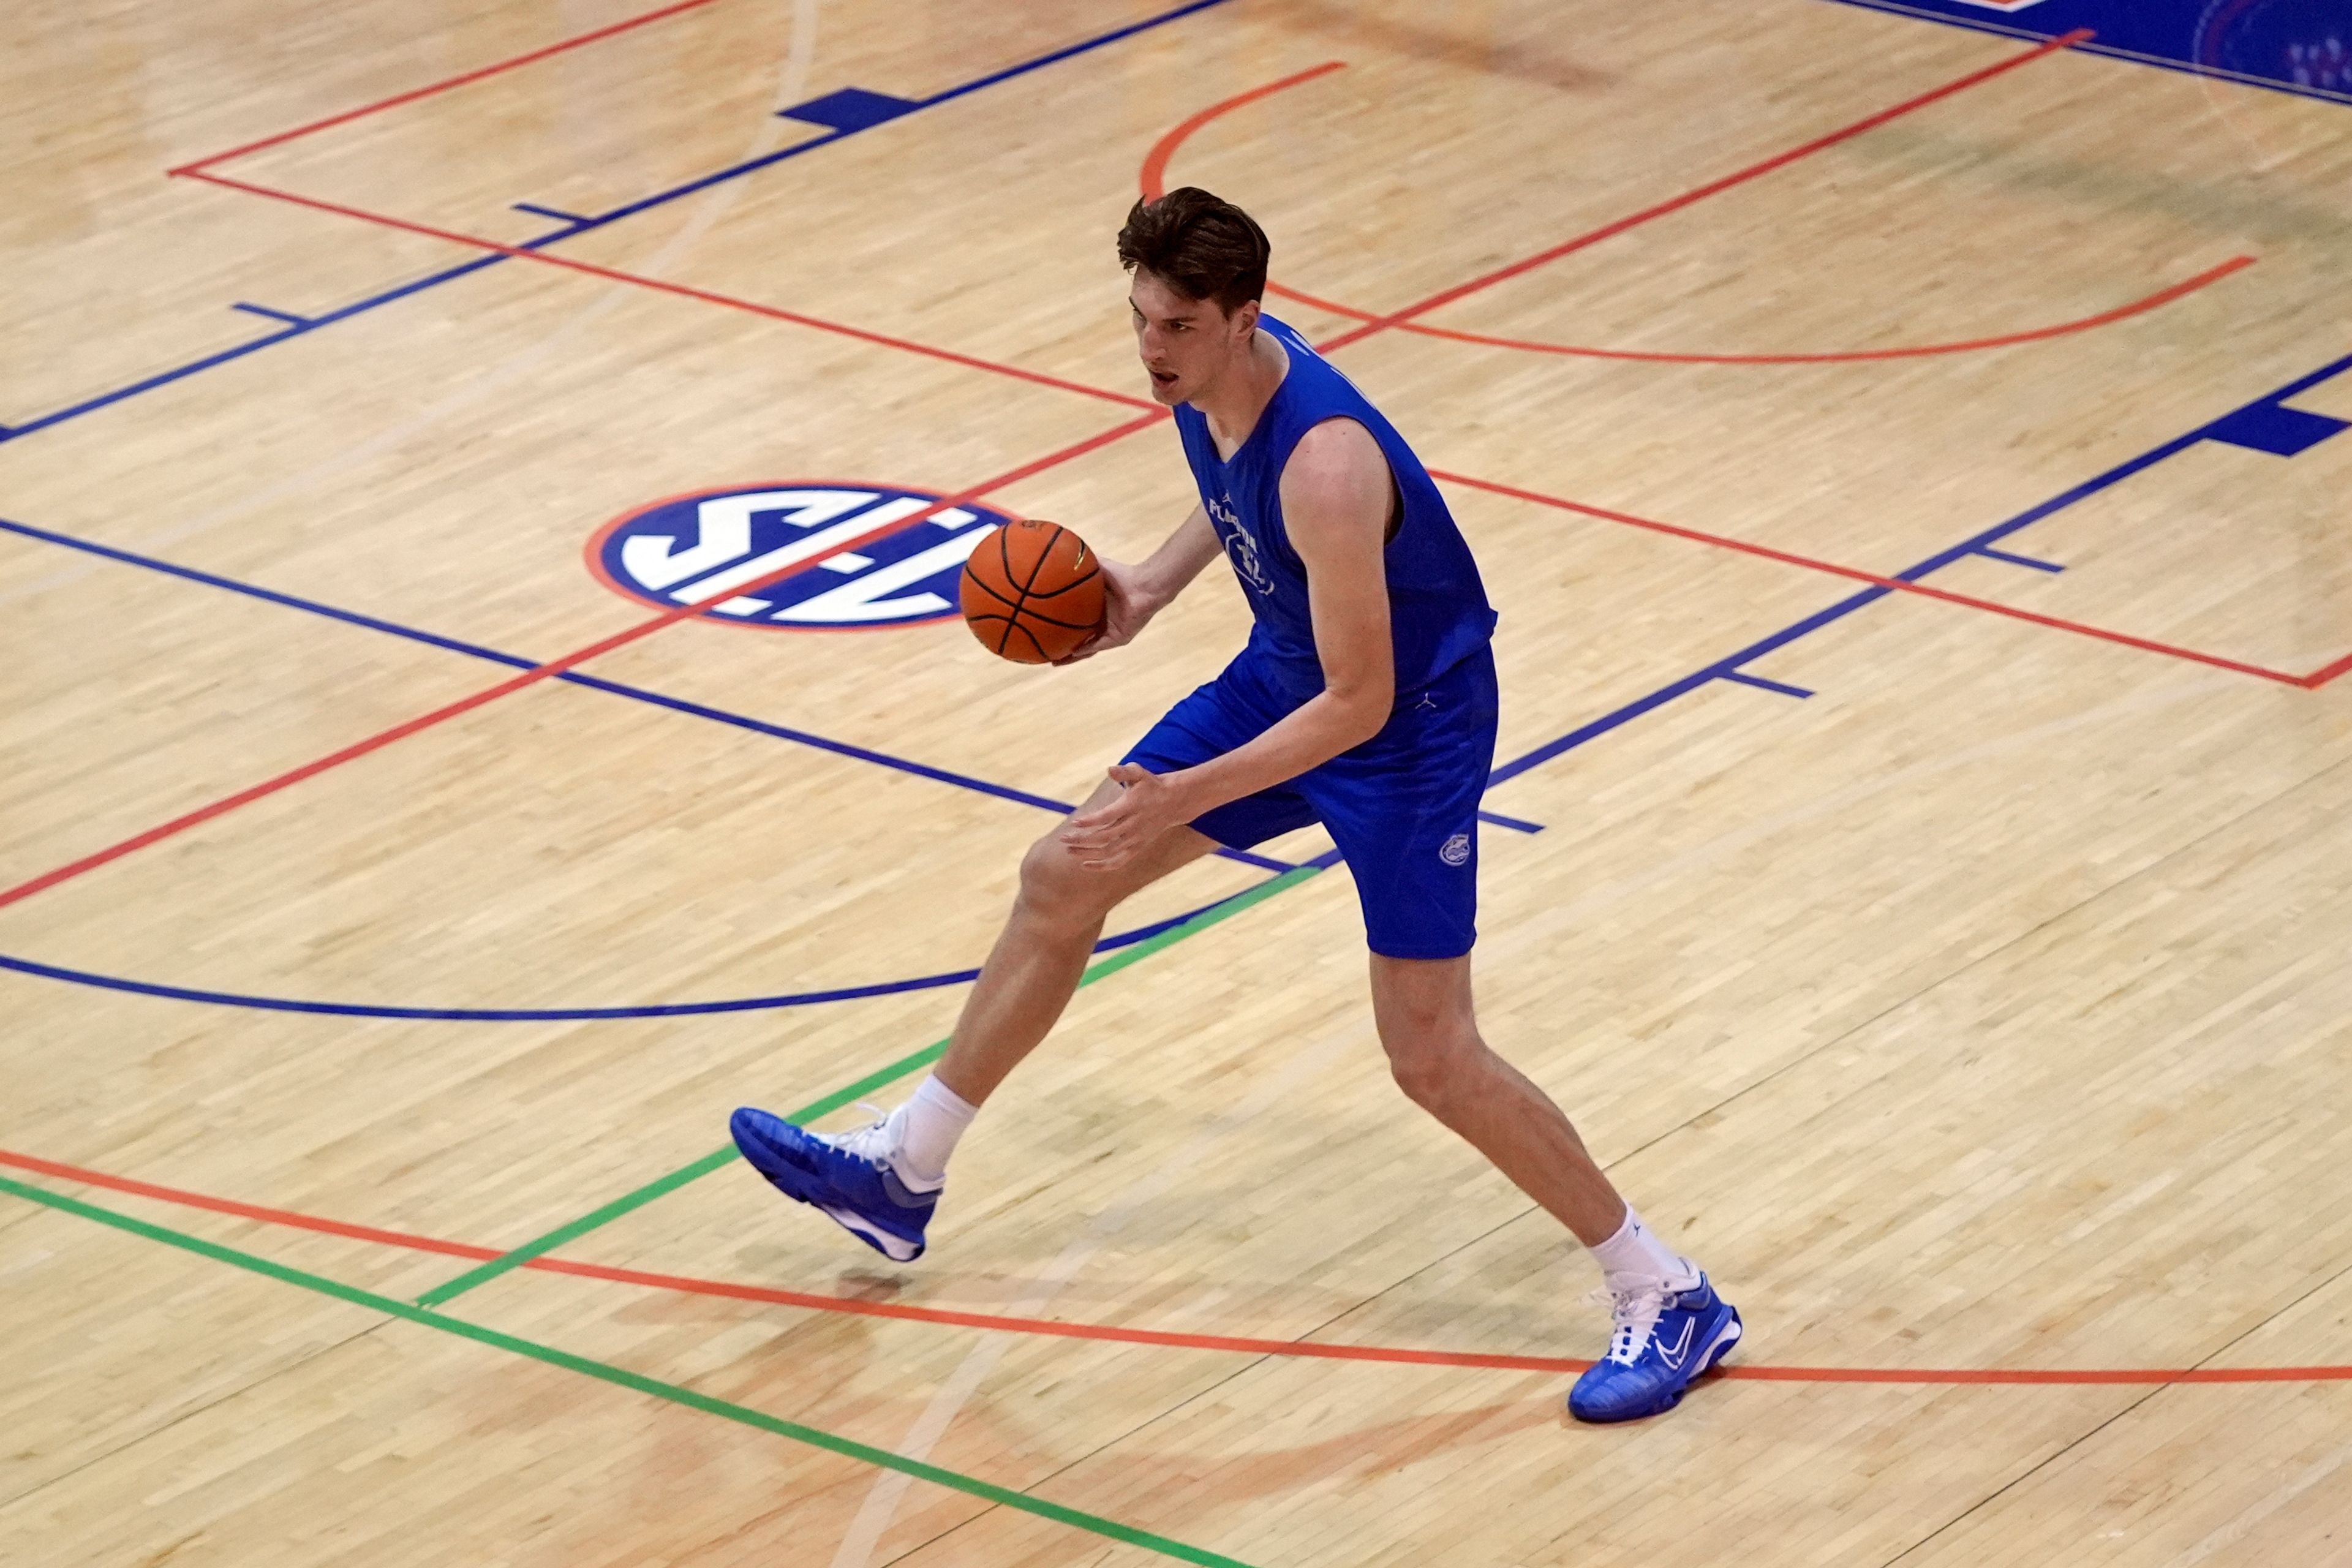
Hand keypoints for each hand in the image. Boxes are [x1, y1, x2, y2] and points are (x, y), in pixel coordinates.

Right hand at [1053, 558, 1160, 664]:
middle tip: (1043, 652)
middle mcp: (1101, 623)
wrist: (1143, 585)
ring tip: (1054, 661)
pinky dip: (1085, 650)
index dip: (1058, 627)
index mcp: (1095, 610)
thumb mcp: (1095, 567)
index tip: (1041, 630)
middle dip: (1061, 647)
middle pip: (1077, 639)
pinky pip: (1098, 646)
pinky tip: (1071, 653)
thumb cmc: (1123, 574)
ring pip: (1086, 649)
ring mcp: (1110, 633)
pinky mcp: (1118, 639)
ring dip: (1071, 656)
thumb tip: (1055, 552)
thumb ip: (1076, 564)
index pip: (1073, 622)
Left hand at [1058, 763, 1195, 869]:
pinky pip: (1119, 861)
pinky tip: (1086, 864)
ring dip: (1088, 853)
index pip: (1108, 817)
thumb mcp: (1140, 773)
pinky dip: (1103, 866)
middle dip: (1082, 840)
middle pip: (1104, 837)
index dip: (1090, 821)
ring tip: (1069, 850)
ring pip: (1109, 851)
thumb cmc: (1151, 785)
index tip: (1074, 823)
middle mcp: (1133, 825)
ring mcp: (1136, 838)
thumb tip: (1109, 769)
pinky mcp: (1138, 847)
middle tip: (1063, 839)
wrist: (1175, 802)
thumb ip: (1124, 771)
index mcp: (1131, 806)